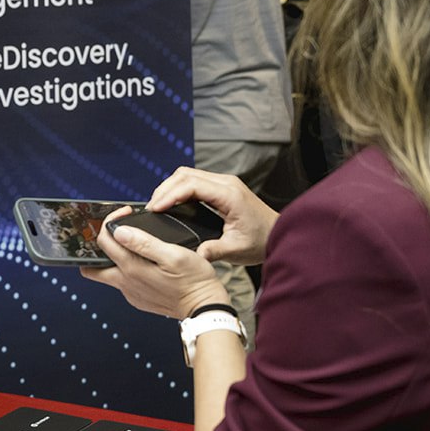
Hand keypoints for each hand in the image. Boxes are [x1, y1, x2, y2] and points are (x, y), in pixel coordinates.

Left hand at [82, 207, 227, 318]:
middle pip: (92, 267)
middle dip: (98, 247)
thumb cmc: (194, 280)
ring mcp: (131, 293)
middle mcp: (126, 284)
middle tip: (114, 233)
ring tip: (132, 244)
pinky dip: (127, 269)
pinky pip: (124, 282)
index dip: (111, 222)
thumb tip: (119, 231)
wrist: (205, 307)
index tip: (126, 213)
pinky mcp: (139, 300)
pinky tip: (144, 262)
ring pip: (109, 274)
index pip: (103, 241)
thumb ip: (144, 243)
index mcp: (132, 269)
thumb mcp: (173, 255)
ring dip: (115, 258)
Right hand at [143, 168, 277, 265]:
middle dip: (164, 189)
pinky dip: (179, 189)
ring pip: (187, 174)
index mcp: (229, 195)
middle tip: (151, 208)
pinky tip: (171, 203)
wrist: (278, 234)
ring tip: (157, 206)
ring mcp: (224, 183)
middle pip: (185, 174)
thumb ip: (214, 251)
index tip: (155, 208)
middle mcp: (226, 183)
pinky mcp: (221, 187)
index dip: (170, 195)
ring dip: (170, 187)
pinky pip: (194, 180)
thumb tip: (194, 256)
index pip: (191, 185)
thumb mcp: (237, 250)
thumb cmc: (262, 241)